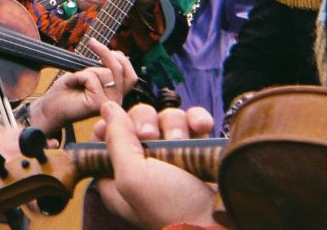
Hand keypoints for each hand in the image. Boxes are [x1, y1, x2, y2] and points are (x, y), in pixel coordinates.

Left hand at [29, 40, 136, 131]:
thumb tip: (118, 53)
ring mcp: (108, 103)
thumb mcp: (89, 73)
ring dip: (86, 70)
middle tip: (92, 43)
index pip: (130, 75)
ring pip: (106, 73)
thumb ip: (105, 68)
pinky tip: (71, 83)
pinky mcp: (98, 103)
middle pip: (121, 70)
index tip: (102, 46)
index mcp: (116, 93)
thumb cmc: (68, 90)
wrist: (51, 107)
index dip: (120, 58)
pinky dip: (78, 76)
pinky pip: (92, 78)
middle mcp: (116, 100)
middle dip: (106, 53)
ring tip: (76, 78)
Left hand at [91, 102, 215, 228]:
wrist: (222, 224)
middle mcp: (144, 166)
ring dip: (175, 125)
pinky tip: (202, 128)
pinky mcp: (198, 151)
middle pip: (136, 122)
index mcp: (119, 177)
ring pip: (166, 119)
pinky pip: (193, 122)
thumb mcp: (133, 177)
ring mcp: (173, 157)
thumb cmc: (173, 209)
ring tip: (182, 143)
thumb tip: (106, 108)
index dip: (109, 126)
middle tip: (153, 137)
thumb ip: (116, 140)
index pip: (103, 139)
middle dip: (146, 123)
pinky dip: (197, 121)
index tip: (116, 123)